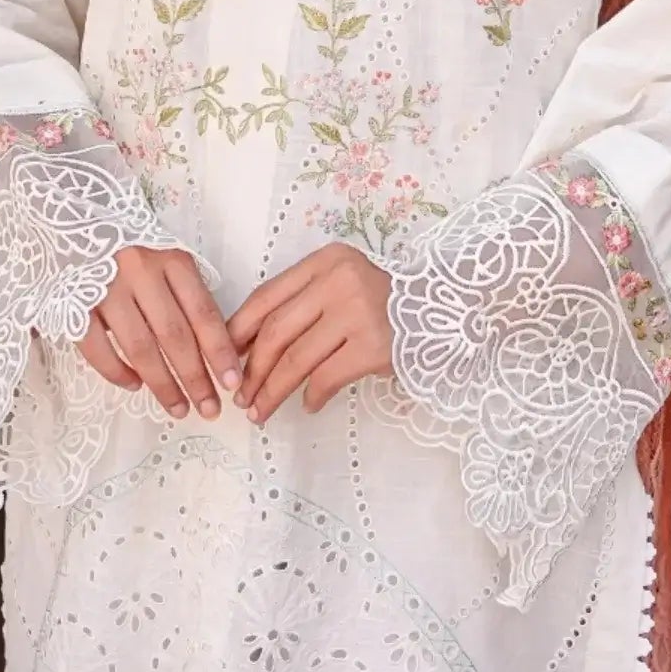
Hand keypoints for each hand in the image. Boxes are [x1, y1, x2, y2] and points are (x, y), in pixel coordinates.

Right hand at [74, 245, 241, 419]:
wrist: (74, 217)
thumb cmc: (133, 242)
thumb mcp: (167, 254)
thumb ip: (187, 291)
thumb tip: (215, 345)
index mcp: (171, 259)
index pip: (202, 312)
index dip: (219, 350)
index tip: (232, 381)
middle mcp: (141, 273)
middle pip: (174, 335)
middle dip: (195, 377)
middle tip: (210, 409)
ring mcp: (106, 288)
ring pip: (140, 347)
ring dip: (162, 384)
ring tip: (178, 408)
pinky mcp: (74, 303)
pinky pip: (97, 348)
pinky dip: (116, 372)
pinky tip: (134, 386)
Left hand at [227, 242, 393, 424]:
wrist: (444, 307)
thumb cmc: (383, 299)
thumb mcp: (341, 282)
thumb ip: (302, 302)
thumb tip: (247, 346)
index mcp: (324, 261)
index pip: (266, 296)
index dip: (239, 331)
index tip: (227, 358)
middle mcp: (338, 281)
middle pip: (276, 331)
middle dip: (252, 369)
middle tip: (241, 397)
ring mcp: (356, 312)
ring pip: (296, 359)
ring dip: (273, 390)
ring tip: (260, 411)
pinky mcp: (373, 346)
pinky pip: (326, 377)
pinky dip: (311, 396)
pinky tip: (308, 405)